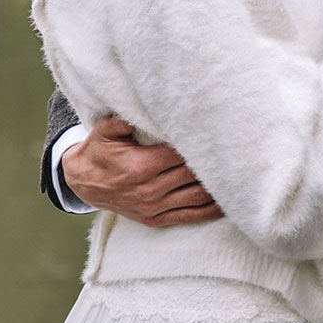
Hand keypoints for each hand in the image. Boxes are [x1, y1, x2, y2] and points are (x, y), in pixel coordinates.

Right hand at [63, 115, 224, 225]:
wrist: (82, 183)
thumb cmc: (99, 151)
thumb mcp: (105, 130)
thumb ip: (124, 118)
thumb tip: (143, 103)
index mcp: (142, 165)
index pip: (183, 153)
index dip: (202, 143)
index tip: (220, 132)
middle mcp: (151, 189)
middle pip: (194, 173)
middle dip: (215, 162)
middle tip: (238, 148)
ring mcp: (154, 206)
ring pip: (197, 196)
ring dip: (219, 186)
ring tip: (239, 173)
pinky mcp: (156, 219)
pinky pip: (191, 216)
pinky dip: (212, 209)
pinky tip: (227, 200)